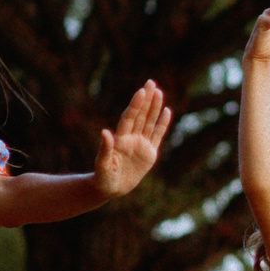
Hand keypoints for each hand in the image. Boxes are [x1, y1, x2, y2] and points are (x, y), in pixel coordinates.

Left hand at [92, 82, 170, 197]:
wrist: (111, 188)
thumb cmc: (103, 177)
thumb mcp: (102, 165)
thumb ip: (105, 148)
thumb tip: (105, 132)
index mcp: (120, 139)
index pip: (129, 118)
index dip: (135, 105)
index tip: (141, 92)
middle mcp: (131, 138)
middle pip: (140, 115)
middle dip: (146, 99)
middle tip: (151, 82)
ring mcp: (141, 144)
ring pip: (149, 122)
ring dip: (154, 107)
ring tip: (159, 92)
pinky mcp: (149, 153)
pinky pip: (157, 135)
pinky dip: (162, 124)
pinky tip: (166, 111)